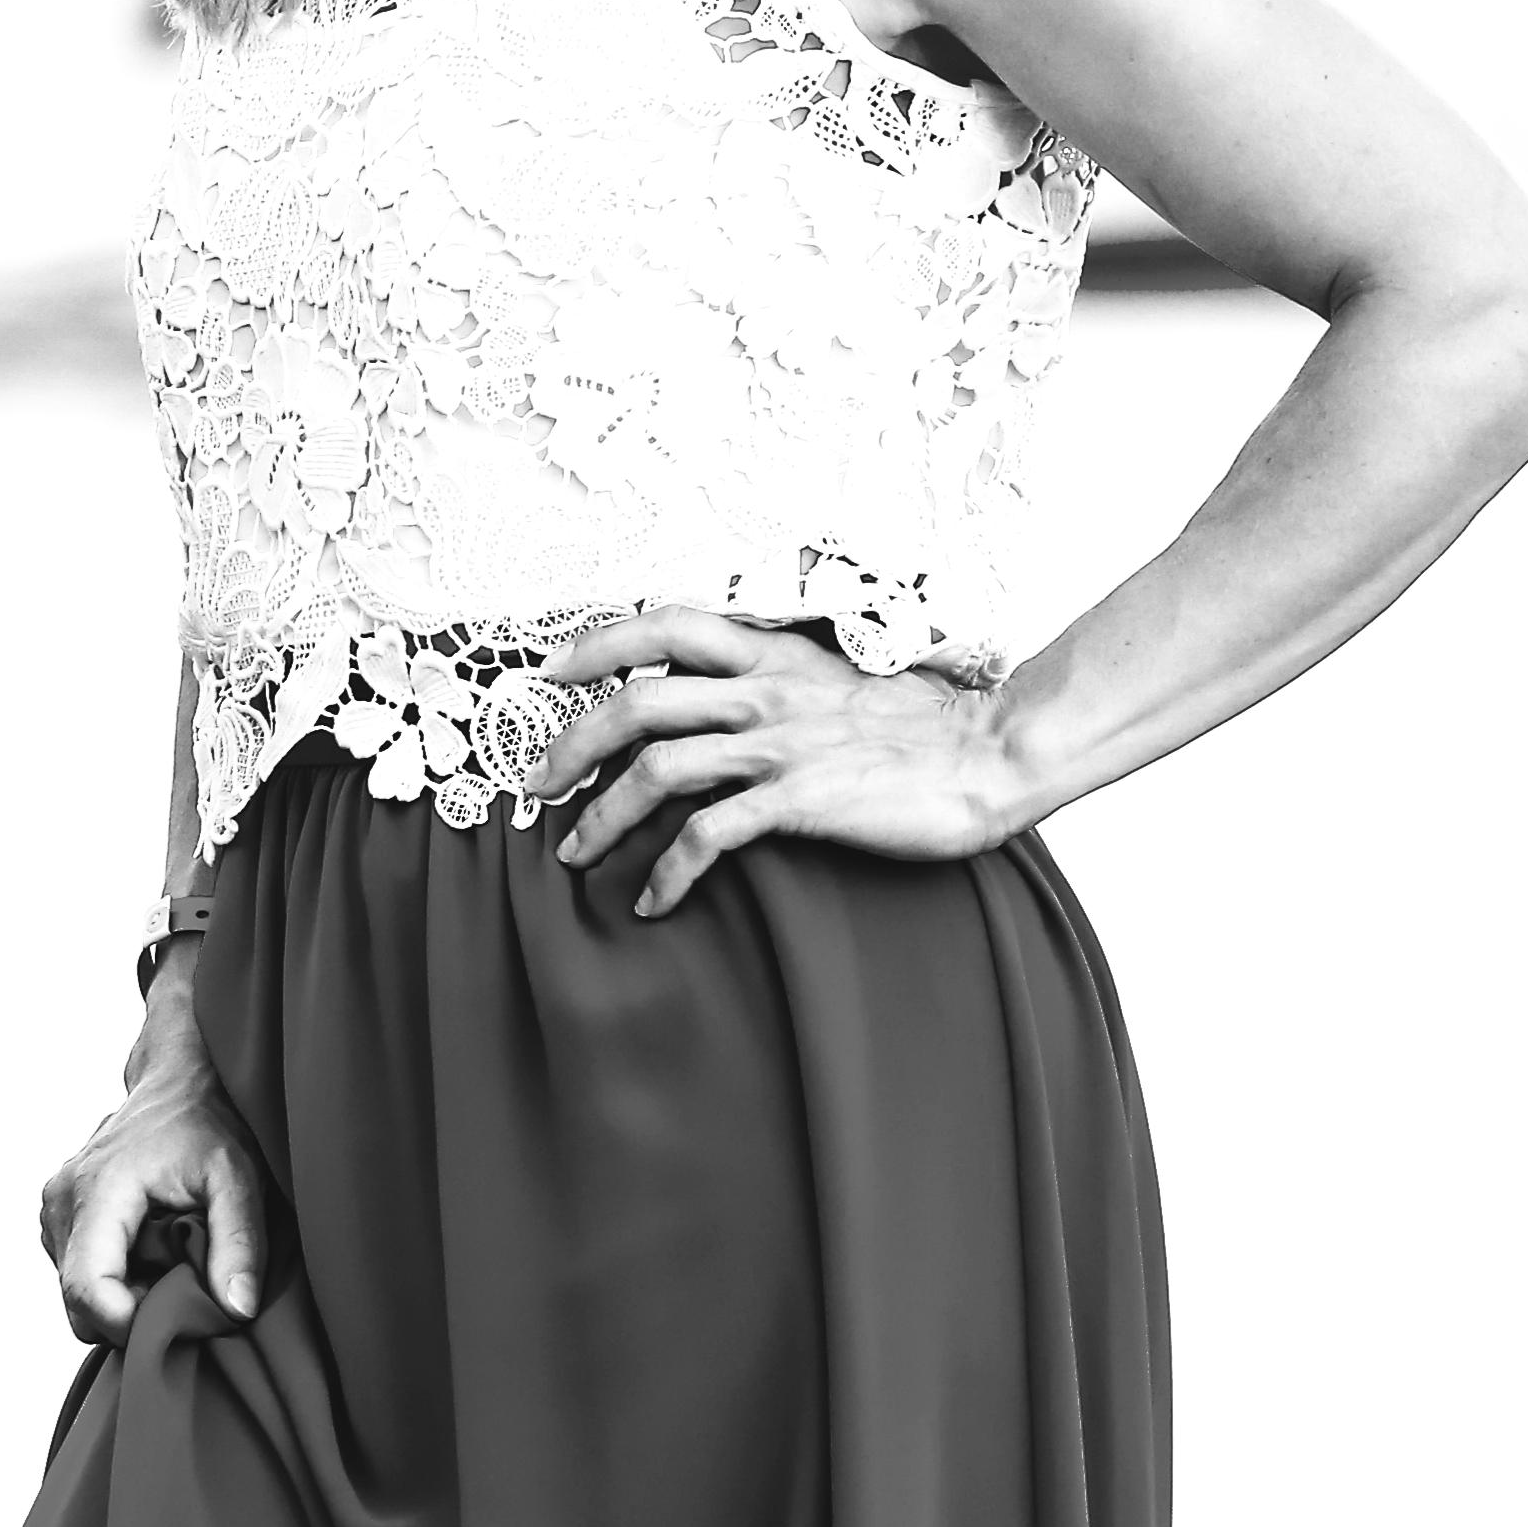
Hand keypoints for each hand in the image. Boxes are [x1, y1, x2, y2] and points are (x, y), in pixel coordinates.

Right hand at [38, 948, 268, 1345]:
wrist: (182, 1077)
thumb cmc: (209, 1120)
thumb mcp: (238, 1176)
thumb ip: (240, 1242)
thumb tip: (236, 1310)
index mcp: (97, 1191)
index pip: (88, 1293)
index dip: (131, 1325)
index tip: (181, 1322)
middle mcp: (61, 1202)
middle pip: (79, 1305)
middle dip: (132, 1315)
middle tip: (186, 1290)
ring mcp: (54, 1209)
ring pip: (78, 1295)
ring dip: (125, 1297)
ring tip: (173, 1261)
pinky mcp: (58, 1216)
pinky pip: (80, 1274)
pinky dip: (115, 1278)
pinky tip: (152, 1250)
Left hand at [526, 605, 1026, 917]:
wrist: (993, 751)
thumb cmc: (925, 725)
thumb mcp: (841, 681)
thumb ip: (783, 681)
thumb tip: (728, 696)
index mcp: (774, 652)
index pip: (666, 624)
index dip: (598, 642)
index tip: (549, 670)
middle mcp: (766, 690)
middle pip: (637, 701)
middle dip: (570, 743)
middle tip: (535, 786)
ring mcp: (781, 744)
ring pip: (657, 769)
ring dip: (602, 817)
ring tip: (575, 856)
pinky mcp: (801, 799)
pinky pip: (710, 835)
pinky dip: (669, 872)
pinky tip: (654, 902)